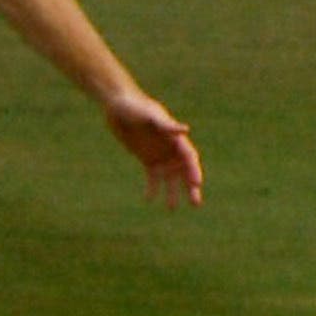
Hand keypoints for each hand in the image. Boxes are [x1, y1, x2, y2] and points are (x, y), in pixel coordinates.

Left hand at [105, 90, 204, 206]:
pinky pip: (152, 177)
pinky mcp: (147, 159)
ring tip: (172, 208)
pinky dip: (152, 188)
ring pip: (169, 178)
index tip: (196, 184)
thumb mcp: (151, 116)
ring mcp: (160, 155)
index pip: (190, 158)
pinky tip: (149, 199)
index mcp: (176, 138)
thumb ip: (167, 125)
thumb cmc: (137, 108)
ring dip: (172, 192)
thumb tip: (185, 130)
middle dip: (190, 187)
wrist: (119, 107)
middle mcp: (171, 149)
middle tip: (196, 203)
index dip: (194, 171)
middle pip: (184, 171)